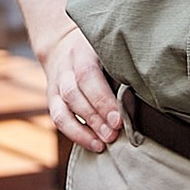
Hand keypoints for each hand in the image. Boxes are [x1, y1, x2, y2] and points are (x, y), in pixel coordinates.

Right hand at [41, 23, 121, 152]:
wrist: (64, 45)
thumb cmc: (99, 53)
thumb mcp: (110, 54)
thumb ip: (121, 75)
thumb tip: (138, 105)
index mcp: (82, 51)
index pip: (88, 75)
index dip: (102, 99)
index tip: (118, 120)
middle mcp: (65, 67)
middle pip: (73, 94)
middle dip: (95, 118)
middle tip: (113, 135)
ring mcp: (55, 84)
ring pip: (62, 110)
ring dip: (84, 131)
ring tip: (103, 144)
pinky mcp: (51, 99)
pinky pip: (58, 120)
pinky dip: (75, 135)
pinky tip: (94, 144)